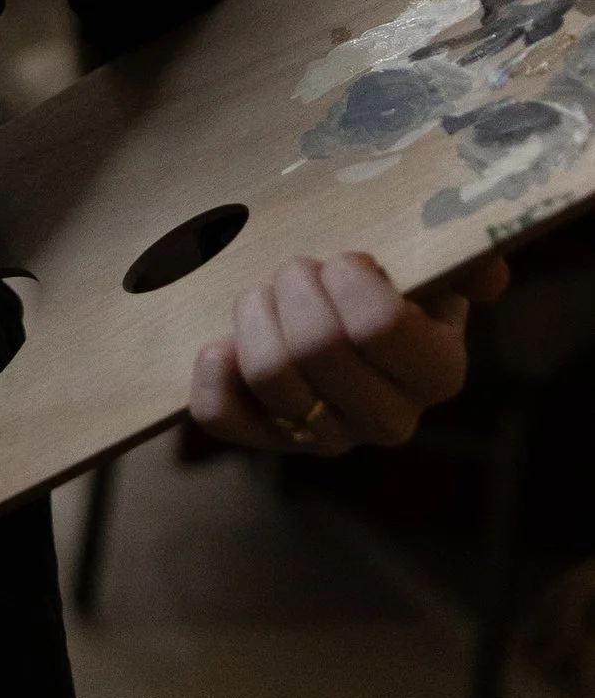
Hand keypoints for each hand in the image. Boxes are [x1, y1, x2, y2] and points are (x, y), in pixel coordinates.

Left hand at [191, 249, 507, 455]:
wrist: (337, 316)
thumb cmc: (389, 283)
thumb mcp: (432, 265)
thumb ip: (462, 258)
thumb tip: (484, 273)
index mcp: (438, 372)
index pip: (378, 327)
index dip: (347, 279)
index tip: (344, 259)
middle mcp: (388, 419)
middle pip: (316, 346)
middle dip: (295, 286)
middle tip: (298, 268)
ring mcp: (325, 438)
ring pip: (267, 372)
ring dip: (256, 312)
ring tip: (268, 294)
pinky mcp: (264, 439)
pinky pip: (219, 412)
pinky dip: (214, 367)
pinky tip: (226, 341)